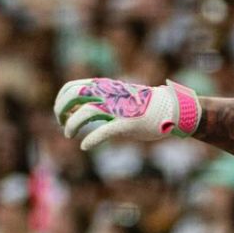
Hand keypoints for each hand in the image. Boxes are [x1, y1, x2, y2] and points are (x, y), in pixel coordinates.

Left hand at [53, 77, 201, 150]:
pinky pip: (104, 131)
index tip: (61, 112)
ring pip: (86, 112)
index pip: (73, 86)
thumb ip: (100, 104)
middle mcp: (110, 95)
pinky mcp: (128, 123)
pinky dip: (91, 139)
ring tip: (68, 134)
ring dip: (72, 124)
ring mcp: (119, 108)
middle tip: (61, 122)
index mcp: (106, 87)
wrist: (172, 108)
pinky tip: (85, 146)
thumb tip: (78, 113)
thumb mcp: (119, 99)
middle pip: (74, 94)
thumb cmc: (143, 107)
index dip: (61, 99)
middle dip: (61, 108)